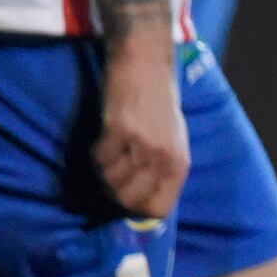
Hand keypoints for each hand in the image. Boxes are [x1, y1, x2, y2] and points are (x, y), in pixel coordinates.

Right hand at [94, 31, 189, 219]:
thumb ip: (162, 172)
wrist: (147, 67)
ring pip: (109, 180)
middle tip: (113, 173)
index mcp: (180, 164)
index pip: (158, 209)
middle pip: (127, 200)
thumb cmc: (161, 106)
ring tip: (113, 150)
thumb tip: (143, 207)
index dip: (138, 209)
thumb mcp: (174, 142)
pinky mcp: (119, 131)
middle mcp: (163, 158)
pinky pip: (98, 159)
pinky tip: (105, 137)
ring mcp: (142, 145)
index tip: (127, 200)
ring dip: (105, 169)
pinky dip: (96, 152)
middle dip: (115, 191)